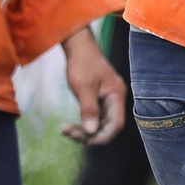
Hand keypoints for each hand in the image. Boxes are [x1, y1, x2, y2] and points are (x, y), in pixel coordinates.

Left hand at [61, 26, 125, 144]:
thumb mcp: (84, 87)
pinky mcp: (100, 100)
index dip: (101, 136)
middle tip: (69, 132)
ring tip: (67, 130)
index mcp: (117, 95)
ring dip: (85, 130)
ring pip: (101, 124)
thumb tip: (91, 131)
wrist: (79, 47)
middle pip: (109, 127)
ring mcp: (108, 100)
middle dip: (90, 134)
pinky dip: (85, 123)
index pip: (116, 124)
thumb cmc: (82, 63)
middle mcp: (116, 99)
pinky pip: (96, 118)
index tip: (81, 137)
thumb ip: (89, 109)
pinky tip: (72, 125)